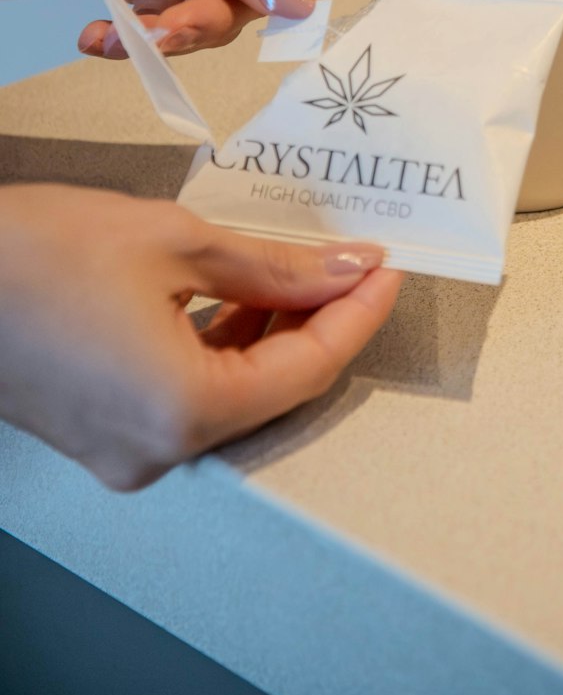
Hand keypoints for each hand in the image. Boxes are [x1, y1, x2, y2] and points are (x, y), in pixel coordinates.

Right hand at [0, 183, 403, 488]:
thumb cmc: (40, 251)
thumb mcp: (174, 242)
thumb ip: (273, 267)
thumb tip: (346, 270)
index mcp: (184, 411)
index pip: (308, 368)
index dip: (357, 315)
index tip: (389, 269)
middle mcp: (158, 452)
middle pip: (274, 388)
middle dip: (320, 322)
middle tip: (355, 264)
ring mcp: (124, 452)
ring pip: (232, 393)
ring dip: (272, 332)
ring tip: (303, 268)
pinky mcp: (102, 434)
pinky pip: (187, 396)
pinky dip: (222, 349)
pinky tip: (242, 295)